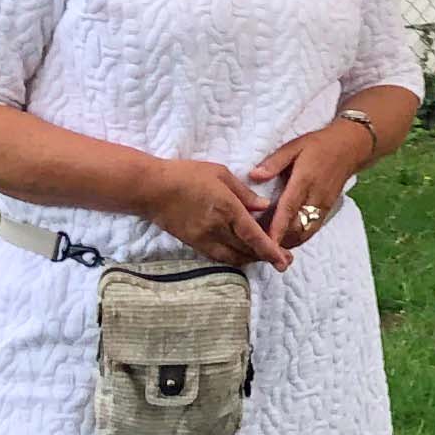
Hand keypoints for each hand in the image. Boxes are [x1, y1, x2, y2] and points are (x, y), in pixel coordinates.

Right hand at [140, 155, 288, 270]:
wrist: (151, 189)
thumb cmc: (186, 174)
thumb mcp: (220, 173)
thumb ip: (244, 193)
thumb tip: (264, 206)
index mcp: (227, 209)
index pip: (254, 236)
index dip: (271, 250)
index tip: (284, 260)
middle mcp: (217, 228)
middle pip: (247, 251)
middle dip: (267, 258)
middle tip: (284, 260)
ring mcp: (204, 239)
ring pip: (234, 257)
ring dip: (252, 260)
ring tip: (266, 257)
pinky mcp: (194, 243)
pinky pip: (219, 257)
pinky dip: (234, 258)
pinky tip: (242, 254)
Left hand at [250, 119, 376, 249]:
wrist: (350, 148)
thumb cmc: (319, 145)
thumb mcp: (294, 146)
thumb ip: (274, 162)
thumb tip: (254, 176)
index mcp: (304, 180)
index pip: (288, 209)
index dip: (277, 228)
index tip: (265, 243)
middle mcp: (315, 197)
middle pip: (297, 228)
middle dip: (279, 241)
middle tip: (258, 249)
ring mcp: (324, 206)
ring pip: (306, 233)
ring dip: (288, 243)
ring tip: (270, 249)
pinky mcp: (328, 210)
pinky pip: (312, 230)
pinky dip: (299, 239)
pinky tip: (285, 241)